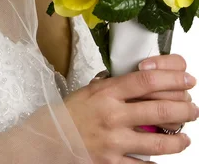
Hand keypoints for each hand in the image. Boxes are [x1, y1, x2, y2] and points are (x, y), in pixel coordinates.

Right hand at [64, 67, 196, 162]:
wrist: (50, 137)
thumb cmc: (71, 112)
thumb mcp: (92, 90)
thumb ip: (116, 86)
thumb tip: (144, 81)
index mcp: (107, 92)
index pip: (147, 80)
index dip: (172, 78)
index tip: (186, 79)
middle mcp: (113, 115)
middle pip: (160, 109)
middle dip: (184, 109)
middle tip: (193, 108)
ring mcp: (114, 141)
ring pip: (158, 141)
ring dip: (178, 139)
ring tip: (185, 137)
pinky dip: (156, 163)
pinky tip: (163, 158)